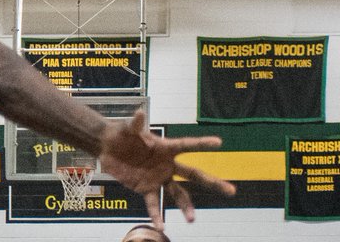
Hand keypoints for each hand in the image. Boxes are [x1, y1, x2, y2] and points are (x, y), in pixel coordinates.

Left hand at [97, 109, 235, 226]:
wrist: (107, 147)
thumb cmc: (121, 134)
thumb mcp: (127, 128)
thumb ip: (134, 124)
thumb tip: (139, 114)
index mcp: (165, 147)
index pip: (187, 145)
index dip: (202, 143)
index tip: (219, 142)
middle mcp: (167, 164)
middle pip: (193, 174)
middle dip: (212, 182)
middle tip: (232, 191)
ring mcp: (158, 178)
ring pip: (178, 194)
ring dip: (185, 206)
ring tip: (192, 219)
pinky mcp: (145, 188)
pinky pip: (153, 203)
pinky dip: (156, 215)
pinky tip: (161, 227)